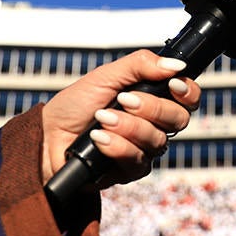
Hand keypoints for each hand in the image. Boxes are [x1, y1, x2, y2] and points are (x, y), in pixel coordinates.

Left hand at [40, 49, 200, 186]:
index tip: (172, 84)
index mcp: (152, 99)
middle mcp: (152, 125)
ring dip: (127, 126)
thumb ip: (141, 65)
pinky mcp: (129, 171)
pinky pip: (137, 160)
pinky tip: (98, 138)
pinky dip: (116, 146)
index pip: (187, 99)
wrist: (47, 135)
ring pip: (157, 140)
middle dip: (152, 108)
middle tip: (124, 99)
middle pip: (178, 119)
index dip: (188, 92)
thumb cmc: (75, 105)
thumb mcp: (106, 75)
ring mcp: (143, 149)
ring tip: (101, 118)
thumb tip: (176, 65)